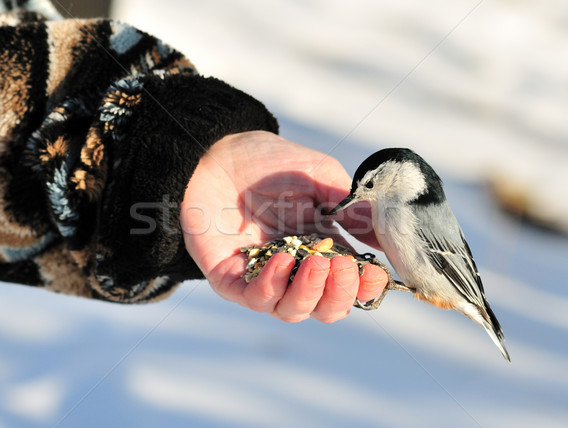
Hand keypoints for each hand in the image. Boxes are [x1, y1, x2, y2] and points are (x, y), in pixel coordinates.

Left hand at [181, 131, 387, 322]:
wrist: (218, 152)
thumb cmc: (271, 163)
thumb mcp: (322, 178)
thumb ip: (353, 208)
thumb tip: (387, 238)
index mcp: (320, 250)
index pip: (348, 286)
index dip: (365, 288)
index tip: (376, 273)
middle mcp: (293, 271)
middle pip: (324, 308)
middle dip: (340, 294)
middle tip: (343, 267)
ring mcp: (262, 276)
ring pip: (292, 310)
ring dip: (309, 293)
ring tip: (316, 263)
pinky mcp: (230, 277)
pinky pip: (253, 297)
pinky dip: (271, 285)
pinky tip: (281, 260)